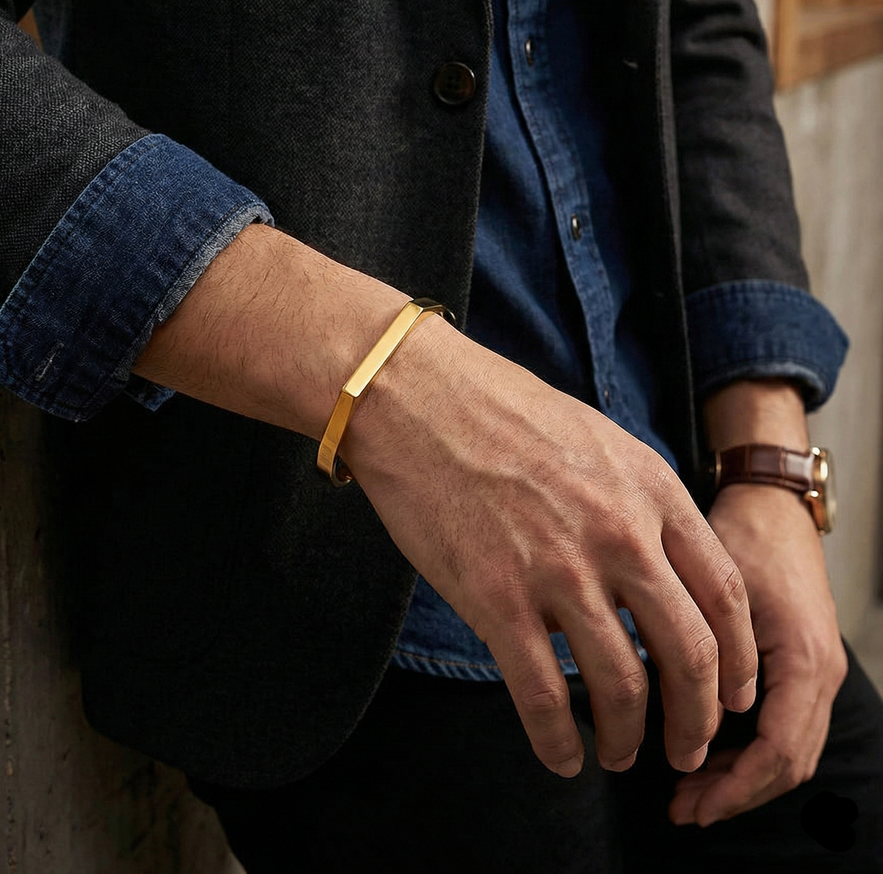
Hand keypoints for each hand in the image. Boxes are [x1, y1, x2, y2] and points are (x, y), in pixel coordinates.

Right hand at [344, 316, 758, 777]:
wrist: (415, 397)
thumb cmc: (497, 409)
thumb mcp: (596, 436)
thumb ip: (637, 498)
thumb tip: (656, 561)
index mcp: (648, 490)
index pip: (724, 594)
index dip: (737, 660)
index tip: (732, 695)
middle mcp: (618, 534)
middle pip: (690, 653)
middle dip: (697, 719)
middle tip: (688, 748)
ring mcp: (558, 569)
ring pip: (622, 686)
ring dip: (628, 738)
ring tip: (619, 755)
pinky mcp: (495, 598)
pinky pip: (544, 695)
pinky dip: (558, 741)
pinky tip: (562, 757)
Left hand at [668, 483, 847, 825]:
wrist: (771, 505)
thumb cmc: (745, 536)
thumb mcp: (718, 590)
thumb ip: (702, 650)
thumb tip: (673, 709)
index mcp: (806, 660)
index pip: (780, 750)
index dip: (736, 785)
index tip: (692, 800)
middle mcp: (820, 674)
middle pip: (788, 762)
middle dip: (735, 790)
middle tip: (682, 806)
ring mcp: (812, 671)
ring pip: (786, 749)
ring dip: (739, 774)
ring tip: (687, 788)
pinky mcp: (795, 664)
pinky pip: (781, 725)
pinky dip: (745, 748)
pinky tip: (702, 746)